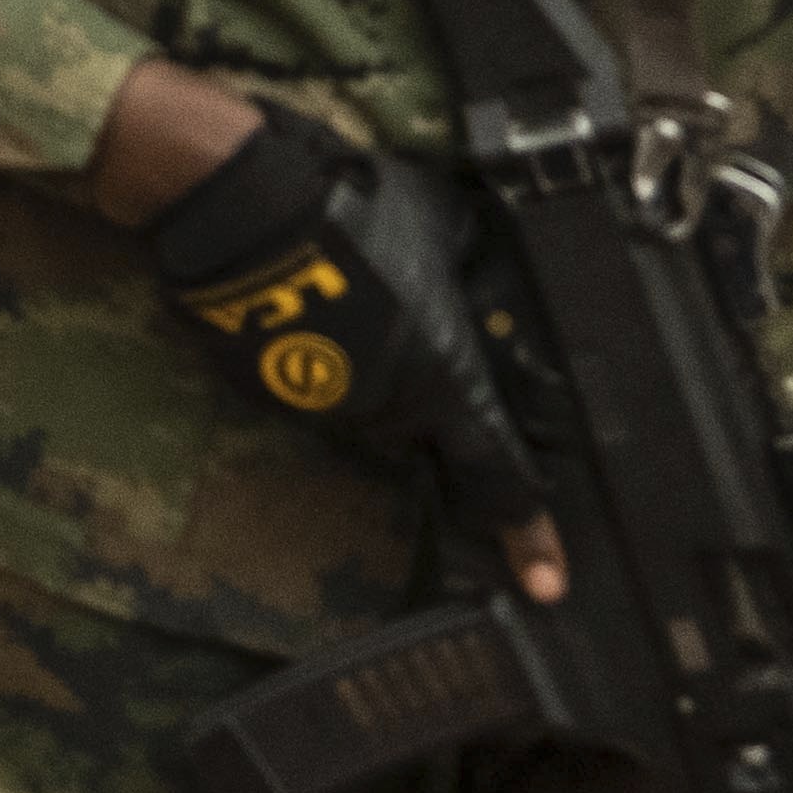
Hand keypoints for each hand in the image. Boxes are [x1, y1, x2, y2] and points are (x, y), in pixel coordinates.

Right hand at [136, 101, 563, 603]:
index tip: (549, 584)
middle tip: (413, 315)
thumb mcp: (445, 221)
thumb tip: (481, 267)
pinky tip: (305, 290)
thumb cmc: (354, 212)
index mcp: (446, 382)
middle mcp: (389, 410)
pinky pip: (313, 377)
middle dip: (428, 382)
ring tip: (349, 282)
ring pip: (368, 397)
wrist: (243, 208)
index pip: (501, 477)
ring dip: (372, 358)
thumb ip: (472, 261)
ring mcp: (323, 405)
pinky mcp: (268, 390)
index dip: (531, 536)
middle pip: (425, 423)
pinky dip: (318, 344)